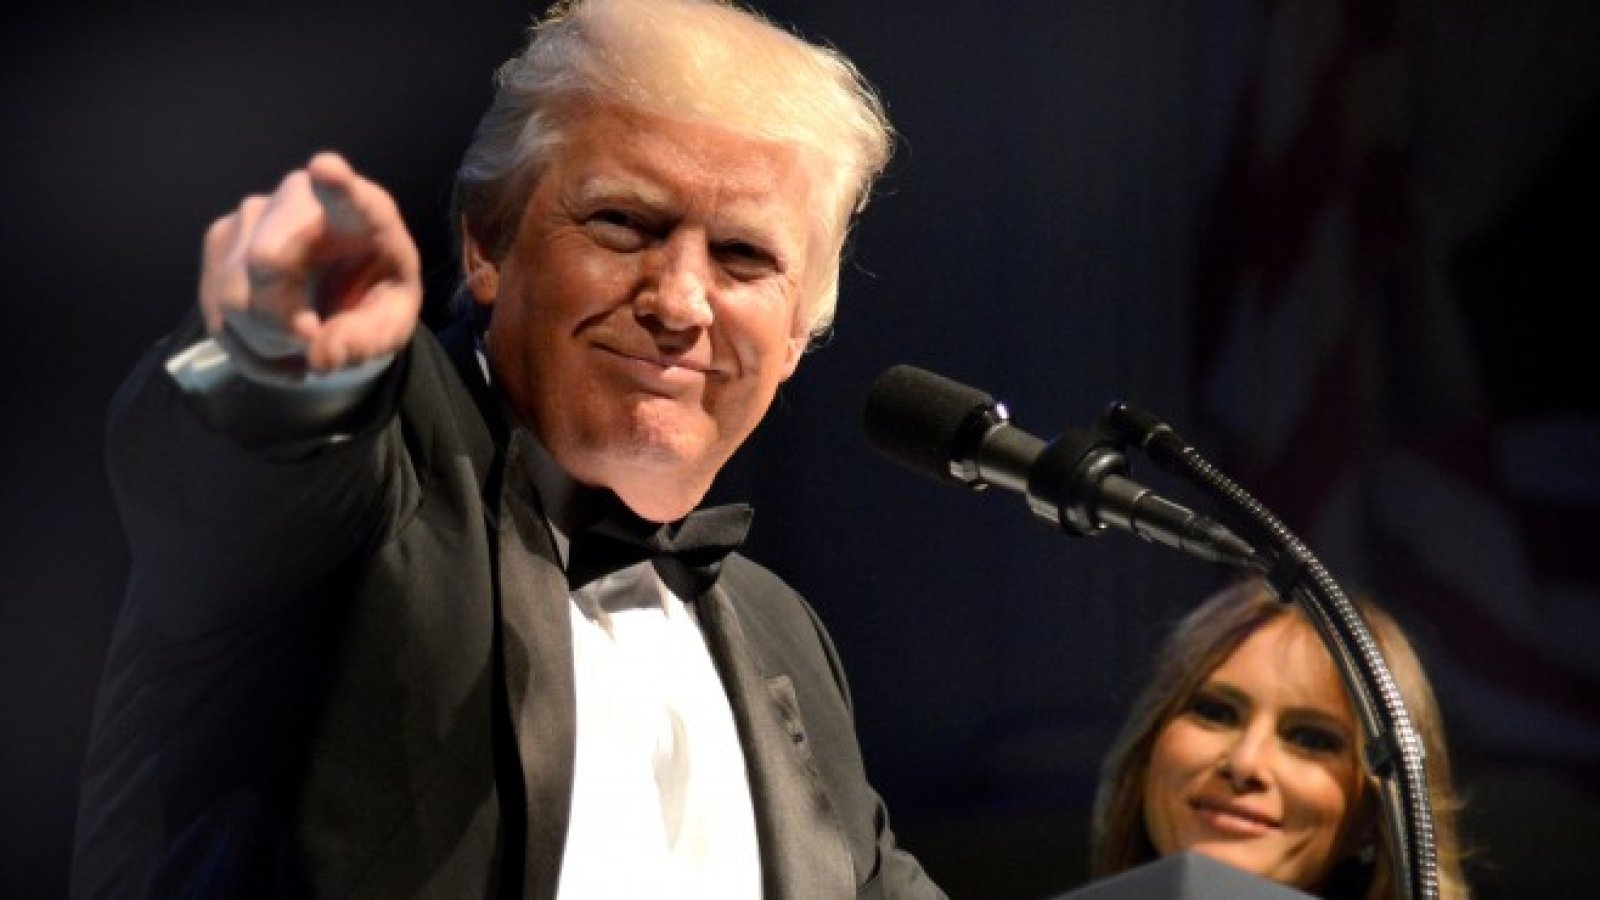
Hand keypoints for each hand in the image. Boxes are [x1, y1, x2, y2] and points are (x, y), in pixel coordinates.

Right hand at [199, 152, 421, 375]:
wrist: (345, 292)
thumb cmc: (374, 296)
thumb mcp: (390, 325)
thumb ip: (366, 341)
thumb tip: (321, 358)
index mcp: (362, 211)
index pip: (345, 192)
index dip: (335, 183)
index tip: (327, 169)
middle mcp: (299, 198)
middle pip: (265, 261)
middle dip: (283, 323)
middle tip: (313, 342)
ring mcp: (252, 215)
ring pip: (232, 296)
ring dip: (266, 343)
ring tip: (301, 345)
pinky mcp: (220, 242)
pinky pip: (216, 313)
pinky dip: (247, 351)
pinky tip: (277, 351)